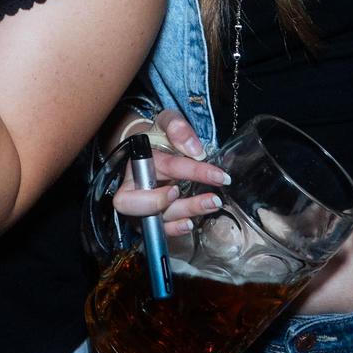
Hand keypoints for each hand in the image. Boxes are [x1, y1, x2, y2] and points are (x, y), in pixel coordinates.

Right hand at [111, 109, 229, 237]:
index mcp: (138, 160)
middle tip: (198, 196)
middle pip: (135, 202)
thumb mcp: (167, 121)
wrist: (152, 149)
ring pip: (155, 217)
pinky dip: (174, 229)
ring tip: (212, 203)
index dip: (193, 171)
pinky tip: (190, 223)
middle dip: (162, 202)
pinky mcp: (150, 218)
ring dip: (186, 212)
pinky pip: (158, 231)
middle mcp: (133, 186)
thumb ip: (177, 127)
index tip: (218, 175)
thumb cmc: (159, 137)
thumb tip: (194, 150)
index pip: (164, 167)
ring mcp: (140, 206)